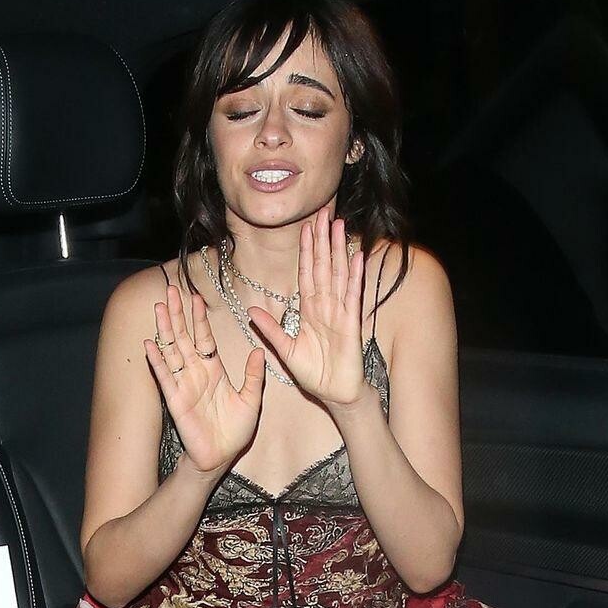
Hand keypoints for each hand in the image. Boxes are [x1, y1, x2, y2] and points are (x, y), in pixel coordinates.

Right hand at [144, 281, 264, 475]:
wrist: (220, 456)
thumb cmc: (236, 431)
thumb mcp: (252, 400)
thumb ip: (254, 376)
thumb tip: (259, 351)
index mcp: (214, 370)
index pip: (205, 337)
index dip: (200, 318)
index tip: (197, 297)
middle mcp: (196, 373)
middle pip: (184, 336)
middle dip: (178, 313)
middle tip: (171, 289)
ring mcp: (184, 384)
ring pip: (172, 350)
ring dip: (165, 328)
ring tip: (159, 307)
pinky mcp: (175, 399)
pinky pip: (164, 376)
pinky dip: (157, 360)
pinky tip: (149, 343)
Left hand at [248, 205, 367, 406]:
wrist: (335, 394)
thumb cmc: (314, 374)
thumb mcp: (285, 350)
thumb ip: (271, 330)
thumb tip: (251, 312)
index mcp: (309, 311)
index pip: (306, 273)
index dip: (306, 251)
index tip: (306, 227)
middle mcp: (325, 307)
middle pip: (323, 266)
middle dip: (322, 241)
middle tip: (324, 213)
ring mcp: (339, 313)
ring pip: (338, 274)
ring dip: (339, 250)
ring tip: (340, 225)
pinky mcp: (351, 324)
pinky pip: (352, 296)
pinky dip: (355, 276)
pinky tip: (357, 256)